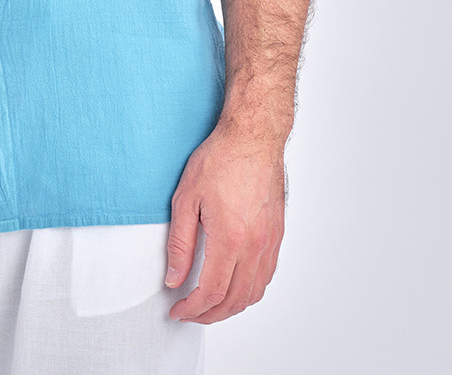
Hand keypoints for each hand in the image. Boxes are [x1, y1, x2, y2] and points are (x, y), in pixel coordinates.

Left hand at [163, 124, 285, 323]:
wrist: (253, 137)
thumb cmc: (220, 159)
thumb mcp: (186, 198)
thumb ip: (180, 243)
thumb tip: (175, 278)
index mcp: (230, 238)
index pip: (211, 292)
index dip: (192, 309)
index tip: (178, 310)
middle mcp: (255, 245)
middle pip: (234, 300)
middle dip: (209, 314)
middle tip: (189, 312)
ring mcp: (269, 242)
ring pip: (254, 293)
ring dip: (231, 307)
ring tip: (209, 305)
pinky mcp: (277, 235)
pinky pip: (266, 276)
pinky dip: (249, 291)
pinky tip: (234, 286)